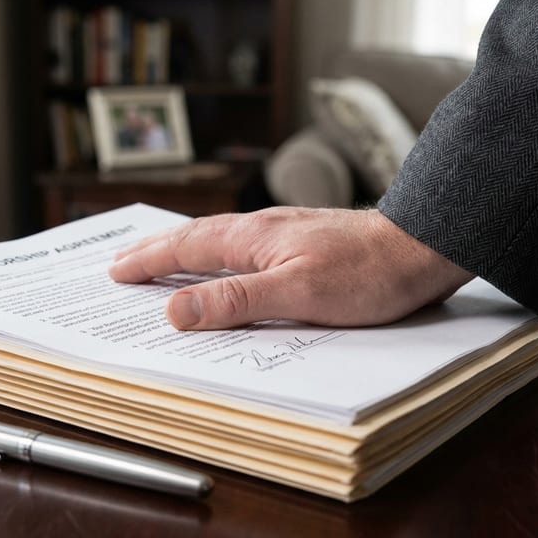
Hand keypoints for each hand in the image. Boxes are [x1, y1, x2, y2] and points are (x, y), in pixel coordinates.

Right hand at [108, 207, 473, 329]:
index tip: (115, 271)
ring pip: (220, 237)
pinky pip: (244, 243)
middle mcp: (264, 226)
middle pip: (197, 236)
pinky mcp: (306, 239)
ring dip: (184, 248)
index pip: (186, 249)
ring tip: (161, 255)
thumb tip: (175, 311)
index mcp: (254, 237)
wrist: (422, 248)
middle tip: (120, 259)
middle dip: (156, 249)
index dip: (148, 262)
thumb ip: (235, 301)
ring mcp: (286, 230)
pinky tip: (228, 258)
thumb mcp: (297, 294)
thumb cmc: (367, 274)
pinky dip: (218, 252)